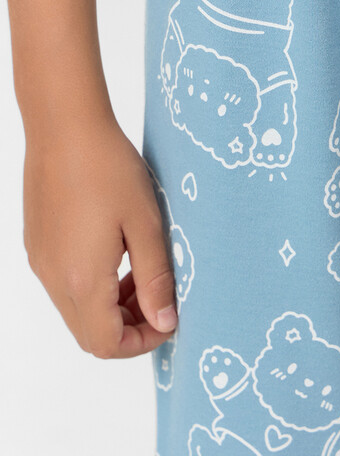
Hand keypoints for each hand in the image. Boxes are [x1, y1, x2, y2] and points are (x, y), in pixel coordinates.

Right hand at [22, 113, 177, 358]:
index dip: (143, 342)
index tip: (170, 318)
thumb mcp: (146, 224)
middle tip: (159, 296)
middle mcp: (54, 278)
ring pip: (76, 310)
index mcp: (82, 279)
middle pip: (89, 333)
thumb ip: (156, 278)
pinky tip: (116, 251)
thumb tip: (166, 321)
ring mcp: (41, 261)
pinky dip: (92, 285)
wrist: (65, 127)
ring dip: (110, 306)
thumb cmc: (109, 169)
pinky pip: (64, 284)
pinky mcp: (37, 243)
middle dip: (129, 325)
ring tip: (142, 272)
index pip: (107, 344)